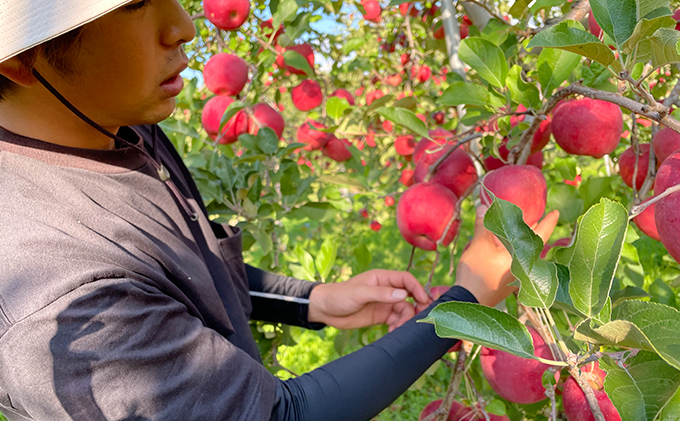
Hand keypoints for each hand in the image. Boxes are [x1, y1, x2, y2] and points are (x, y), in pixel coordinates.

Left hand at [308, 269, 430, 330]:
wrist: (325, 310)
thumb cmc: (339, 296)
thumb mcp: (359, 293)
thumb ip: (380, 293)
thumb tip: (403, 294)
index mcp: (382, 278)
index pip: (406, 280)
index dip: (417, 289)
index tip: (424, 301)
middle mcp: (386, 290)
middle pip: (409, 296)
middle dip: (416, 306)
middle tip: (419, 319)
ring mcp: (384, 303)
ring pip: (404, 310)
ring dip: (405, 320)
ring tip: (398, 329)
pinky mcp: (381, 316)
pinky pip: (397, 321)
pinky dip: (398, 327)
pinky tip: (392, 332)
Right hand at [454, 205, 558, 306]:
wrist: (468, 299)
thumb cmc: (477, 272)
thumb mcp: (479, 244)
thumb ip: (484, 225)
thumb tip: (483, 206)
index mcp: (523, 256)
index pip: (541, 235)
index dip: (549, 222)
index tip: (556, 212)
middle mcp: (525, 266)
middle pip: (532, 243)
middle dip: (531, 229)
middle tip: (532, 215)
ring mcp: (518, 275)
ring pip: (523, 252)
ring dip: (519, 239)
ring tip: (516, 226)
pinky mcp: (509, 281)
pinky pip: (515, 259)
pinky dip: (512, 249)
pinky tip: (502, 244)